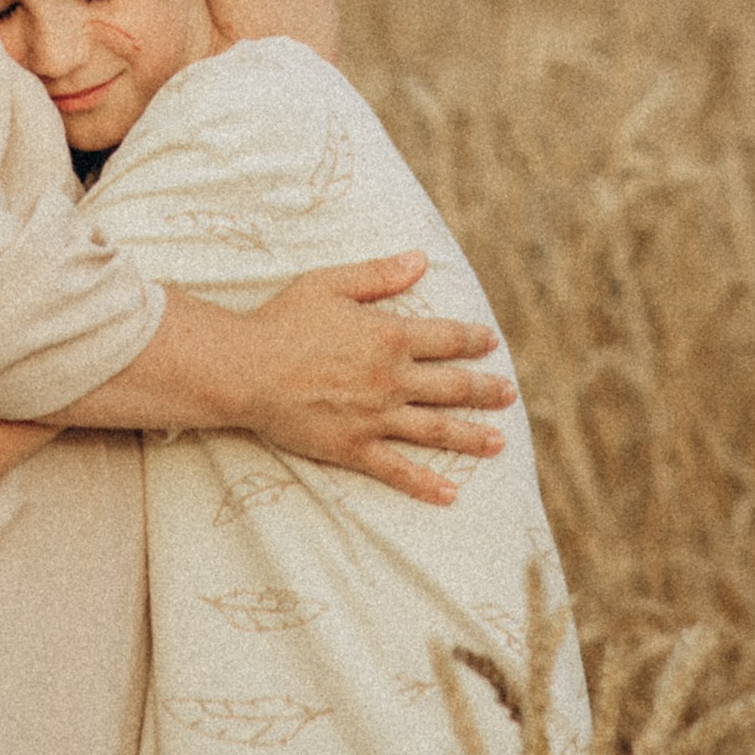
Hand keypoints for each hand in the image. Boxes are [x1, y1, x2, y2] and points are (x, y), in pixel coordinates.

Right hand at [242, 255, 514, 507]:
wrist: (246, 369)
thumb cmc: (283, 321)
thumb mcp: (331, 284)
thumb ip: (379, 274)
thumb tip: (420, 260)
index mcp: (389, 336)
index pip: (447, 339)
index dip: (473, 340)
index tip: (491, 343)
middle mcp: (391, 378)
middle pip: (453, 386)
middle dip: (485, 391)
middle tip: (508, 395)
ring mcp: (375, 417)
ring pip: (436, 429)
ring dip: (471, 436)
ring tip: (498, 443)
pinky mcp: (354, 448)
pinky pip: (398, 470)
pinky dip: (426, 483)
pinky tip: (450, 494)